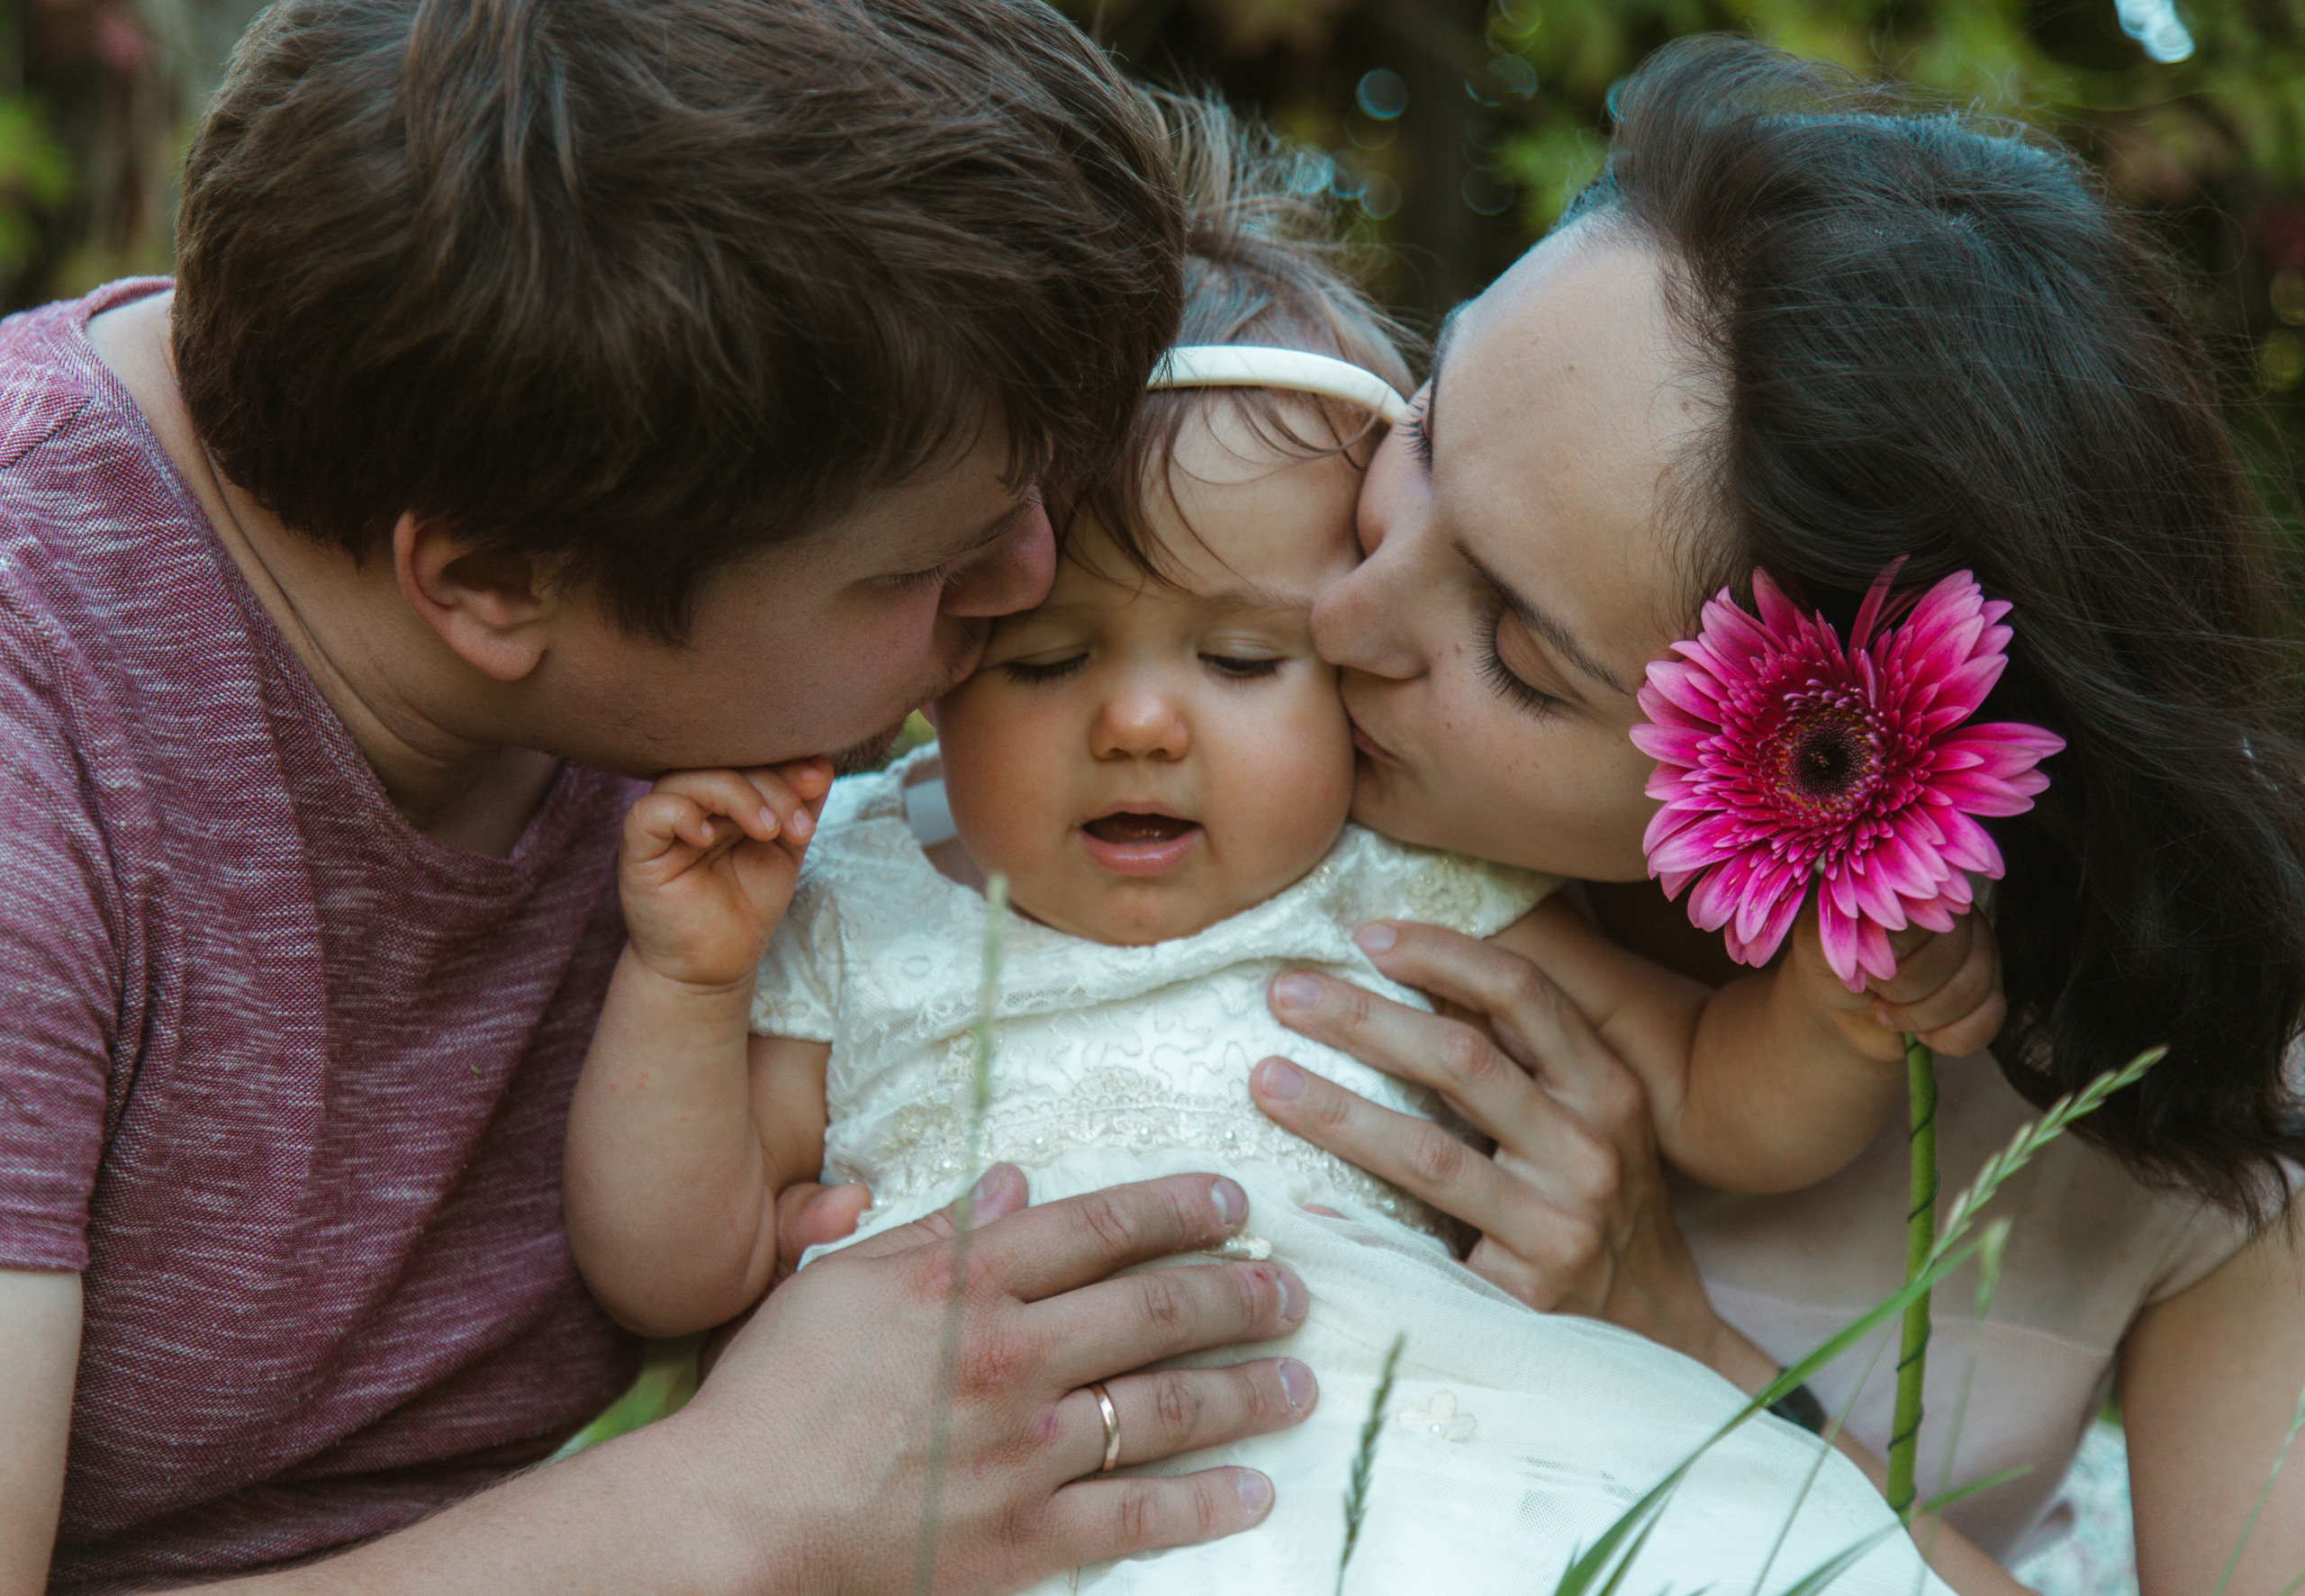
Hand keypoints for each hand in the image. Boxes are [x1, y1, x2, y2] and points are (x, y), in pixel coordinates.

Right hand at [618, 760, 831, 989]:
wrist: (715, 964)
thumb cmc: (747, 904)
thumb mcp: (786, 848)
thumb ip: (800, 806)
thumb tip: (821, 763)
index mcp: (722, 791)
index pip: (747, 753)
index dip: (784, 760)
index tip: (817, 781)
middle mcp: (690, 798)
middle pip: (722, 761)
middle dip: (772, 784)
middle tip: (800, 825)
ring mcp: (662, 821)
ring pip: (689, 778)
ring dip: (738, 796)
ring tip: (769, 832)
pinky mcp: (638, 848)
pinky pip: (649, 812)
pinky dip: (682, 814)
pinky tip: (709, 836)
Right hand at [678, 1167, 1316, 1594]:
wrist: (727, 1522)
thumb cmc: (769, 1396)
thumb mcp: (841, 1282)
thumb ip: (938, 1231)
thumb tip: (1015, 1182)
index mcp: (966, 1283)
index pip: (1099, 1228)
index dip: (1179, 1210)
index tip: (1237, 1206)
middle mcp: (1012, 1357)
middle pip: (1155, 1311)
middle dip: (1239, 1297)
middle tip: (1293, 1291)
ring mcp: (1024, 1452)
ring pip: (1167, 1409)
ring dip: (1247, 1390)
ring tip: (1299, 1381)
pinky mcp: (1022, 1539)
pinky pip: (1137, 1517)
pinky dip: (1205, 1503)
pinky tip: (1255, 1488)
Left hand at [1251, 923, 1730, 1367]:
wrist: (1659, 1338)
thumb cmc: (1599, 1210)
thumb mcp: (1586, 1123)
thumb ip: (1519, 1061)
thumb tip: (1405, 979)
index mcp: (1607, 1087)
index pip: (1521, 993)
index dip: (1442, 953)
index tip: (1365, 935)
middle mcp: (1590, 1146)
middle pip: (1461, 1060)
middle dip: (1363, 1018)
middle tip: (1283, 993)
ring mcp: (1559, 1222)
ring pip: (1430, 1150)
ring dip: (1337, 1109)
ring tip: (1267, 1079)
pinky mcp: (1525, 1291)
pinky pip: (1420, 1245)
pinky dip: (1354, 1219)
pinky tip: (1298, 1200)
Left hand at [1787, 901, 2005, 1060]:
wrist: (1842, 1011)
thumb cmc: (1831, 967)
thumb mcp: (1822, 946)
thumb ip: (1852, 930)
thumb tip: (1890, 924)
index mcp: (1918, 893)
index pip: (1931, 913)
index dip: (1899, 954)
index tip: (1869, 972)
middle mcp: (1957, 918)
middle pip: (1958, 955)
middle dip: (1907, 990)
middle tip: (1876, 995)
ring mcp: (1980, 956)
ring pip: (1975, 989)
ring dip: (1923, 1017)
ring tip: (1889, 1013)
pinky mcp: (1988, 995)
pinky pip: (1989, 1020)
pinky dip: (1949, 1038)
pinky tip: (1922, 1034)